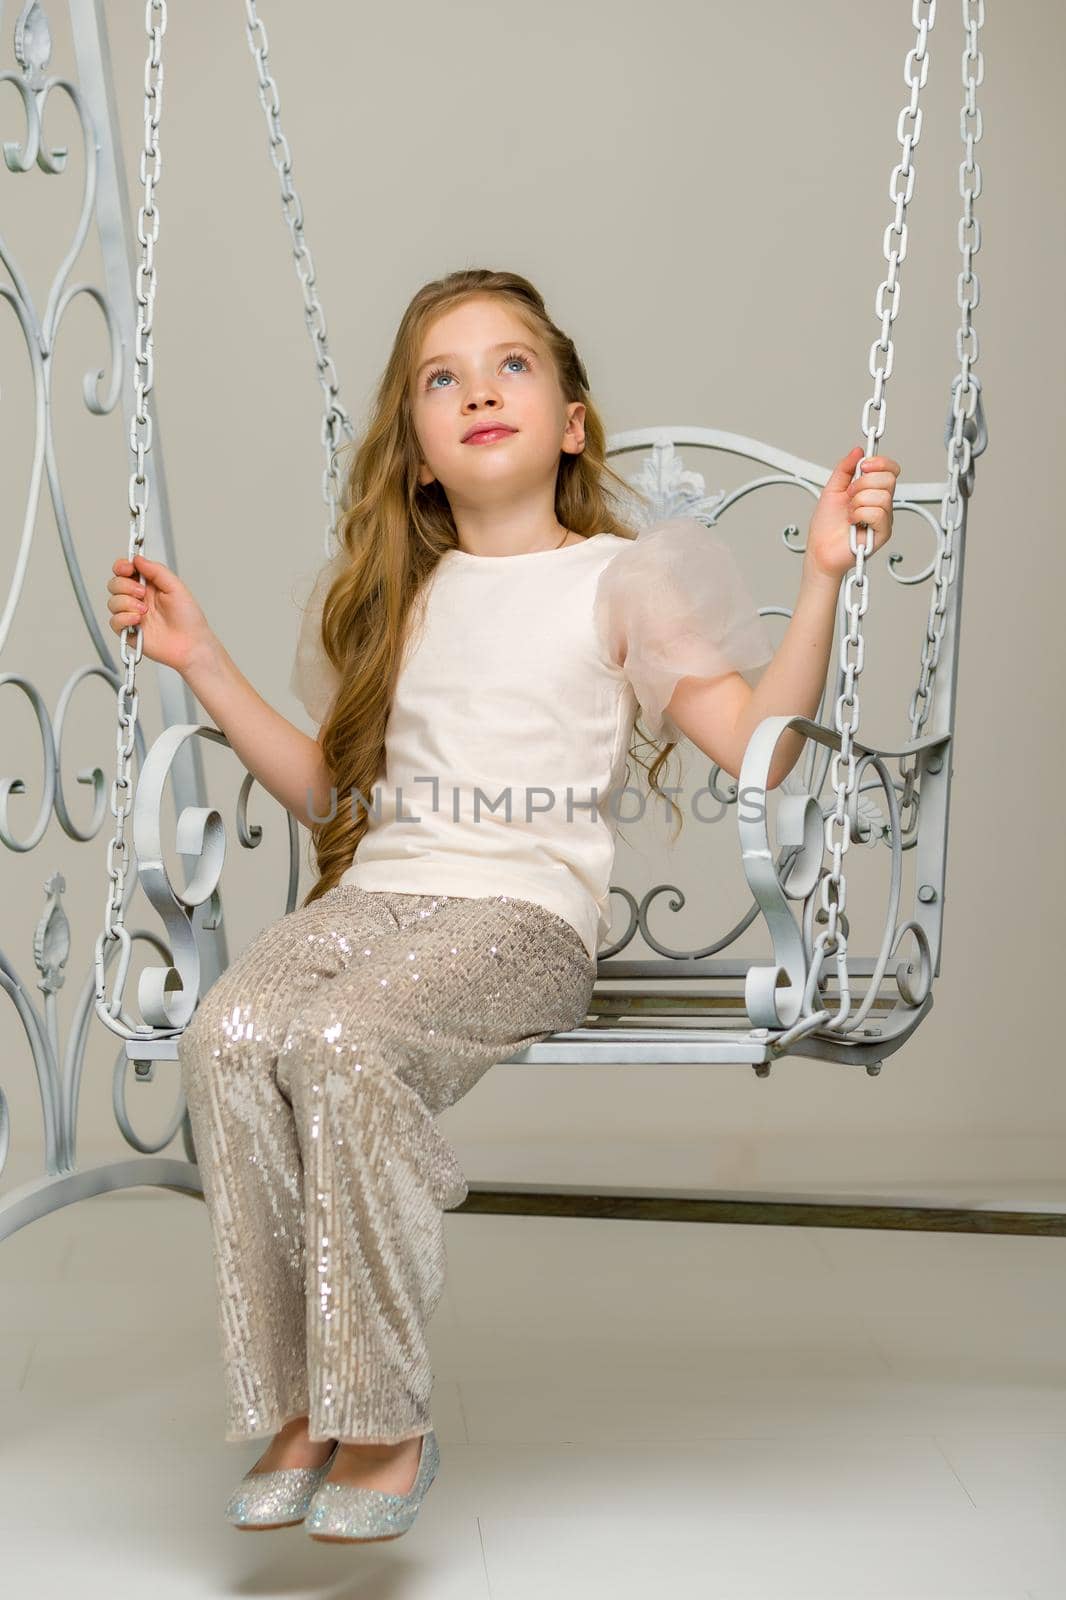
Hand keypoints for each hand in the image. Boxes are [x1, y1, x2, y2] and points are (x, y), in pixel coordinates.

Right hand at [106, 552, 213, 674]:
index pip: (125, 571)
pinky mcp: (128, 631)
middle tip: (142, 594)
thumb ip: (156, 570)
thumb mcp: (176, 587)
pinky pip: (114, 621)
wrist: (191, 644)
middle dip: (125, 586)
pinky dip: (124, 619)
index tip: (127, 568)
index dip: (122, 566)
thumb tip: (138, 559)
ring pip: (112, 602)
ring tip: (145, 611)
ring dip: (127, 603)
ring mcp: (132, 615)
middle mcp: (138, 599)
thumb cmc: (189, 619)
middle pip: (114, 584)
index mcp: (148, 586)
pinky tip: (138, 621)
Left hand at [804, 445, 901, 585]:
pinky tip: (853, 522)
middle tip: (849, 495)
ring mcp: (884, 518)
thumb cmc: (825, 527)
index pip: (890, 469)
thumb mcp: (832, 489)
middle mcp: (881, 503)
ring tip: (849, 512)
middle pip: (888, 478)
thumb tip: (858, 451)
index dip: (879, 462)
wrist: (820, 550)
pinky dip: (860, 514)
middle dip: (862, 483)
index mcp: (872, 491)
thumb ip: (845, 468)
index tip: (863, 465)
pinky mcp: (883, 533)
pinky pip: (879, 513)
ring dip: (858, 502)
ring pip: (882, 496)